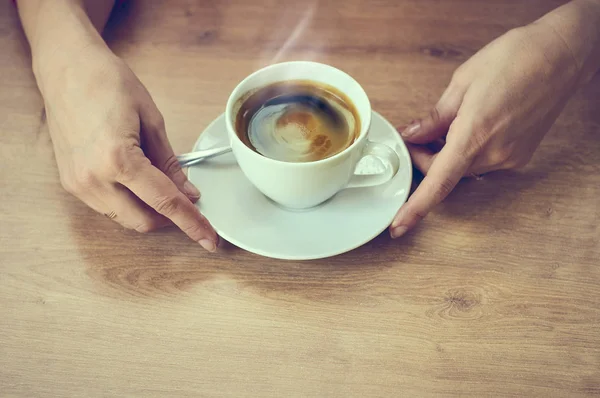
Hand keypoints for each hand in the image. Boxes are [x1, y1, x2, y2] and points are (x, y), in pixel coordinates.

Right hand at [40, 44, 218, 250]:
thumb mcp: (151, 119)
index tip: (209, 239)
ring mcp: (78, 184)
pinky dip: (129, 203)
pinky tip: (139, 183)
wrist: (66, 68)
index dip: (192, 223)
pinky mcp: (71, 183)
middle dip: (170, 220)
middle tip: (189, 204)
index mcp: (118, 159)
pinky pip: (108, 207)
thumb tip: (188, 193)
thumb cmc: (108, 83)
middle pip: (143, 221)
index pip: (165, 203)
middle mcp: (94, 178)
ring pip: (124, 218)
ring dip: (149, 212)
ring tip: (162, 186)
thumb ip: (170, 163)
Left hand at [390, 21, 582, 237]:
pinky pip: (484, 163)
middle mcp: (494, 154)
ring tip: (451, 124)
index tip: (399, 225)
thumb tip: (413, 136)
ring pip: (464, 169)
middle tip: (419, 134)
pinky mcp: (520, 157)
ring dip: (448, 155)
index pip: (438, 182)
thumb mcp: (462, 83)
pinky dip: (469, 153)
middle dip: (427, 159)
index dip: (416, 207)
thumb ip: (434, 117)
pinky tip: (472, 127)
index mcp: (474, 134)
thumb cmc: (514, 59)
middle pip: (446, 174)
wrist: (562, 55)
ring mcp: (510, 158)